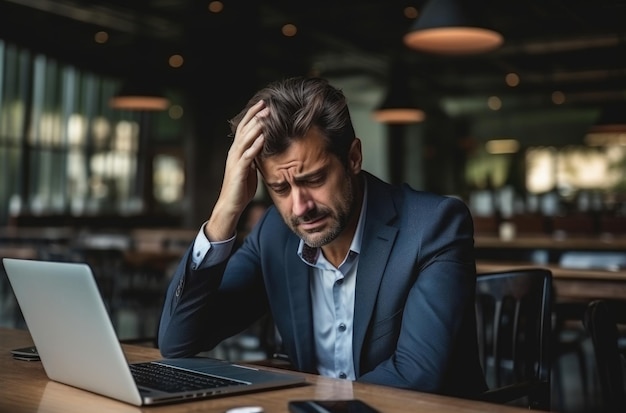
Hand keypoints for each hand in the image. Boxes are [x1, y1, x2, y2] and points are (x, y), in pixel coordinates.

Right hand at [205, 100, 267, 240]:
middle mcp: (234, 153)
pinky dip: (256, 145)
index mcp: (237, 151)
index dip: (253, 116)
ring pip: (245, 139)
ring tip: (266, 117)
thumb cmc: (241, 188)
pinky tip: (264, 138)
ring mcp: (235, 161)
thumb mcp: (250, 169)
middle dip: (255, 116)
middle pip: (244, 129)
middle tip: (267, 105)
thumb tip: (264, 148)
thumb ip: (254, 157)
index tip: (263, 105)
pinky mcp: (239, 171)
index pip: (244, 128)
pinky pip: (248, 155)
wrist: (231, 204)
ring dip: (256, 127)